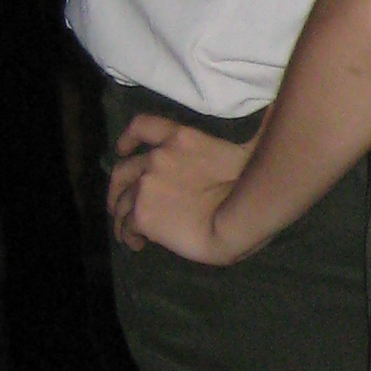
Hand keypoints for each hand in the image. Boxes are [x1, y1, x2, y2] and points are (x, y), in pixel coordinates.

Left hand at [108, 115, 255, 264]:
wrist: (239, 217)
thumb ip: (212, 155)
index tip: (122, 149)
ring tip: (126, 231)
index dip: (128, 139)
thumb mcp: (234, 155)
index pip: (143, 126)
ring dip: (121, 216)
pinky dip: (128, 235)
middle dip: (117, 187)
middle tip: (119, 202)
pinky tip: (136, 244)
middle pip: (123, 171)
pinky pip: (127, 226)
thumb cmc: (252, 188)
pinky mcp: (143, 214)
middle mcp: (156, 157)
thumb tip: (213, 166)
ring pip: (122, 202)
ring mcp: (146, 185)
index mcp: (180, 139)